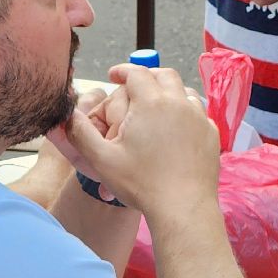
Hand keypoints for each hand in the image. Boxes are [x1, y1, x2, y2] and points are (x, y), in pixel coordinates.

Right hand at [57, 64, 219, 218]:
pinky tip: (176, 125)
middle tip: (133, 85)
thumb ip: (81, 133)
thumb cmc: (142, 184)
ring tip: (155, 103)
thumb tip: (67, 115)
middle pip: (164, 75)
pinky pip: (198, 112)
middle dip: (147, 75)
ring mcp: (198, 118)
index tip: (113, 75)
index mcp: (151, 103)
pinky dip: (185, 110)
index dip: (123, 70)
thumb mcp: (102, 159)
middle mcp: (178, 103)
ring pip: (184, 91)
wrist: (183, 207)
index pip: (137, 73)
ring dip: (168, 91)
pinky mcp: (211, 133)